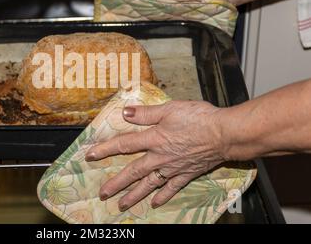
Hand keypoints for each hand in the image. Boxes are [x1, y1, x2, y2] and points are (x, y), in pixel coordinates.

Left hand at [85, 101, 227, 210]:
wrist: (225, 133)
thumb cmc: (199, 118)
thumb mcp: (170, 108)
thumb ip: (146, 113)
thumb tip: (125, 112)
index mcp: (154, 138)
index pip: (124, 144)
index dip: (105, 149)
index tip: (90, 155)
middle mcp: (160, 157)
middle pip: (133, 171)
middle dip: (117, 183)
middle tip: (103, 193)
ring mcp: (173, 168)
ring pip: (149, 184)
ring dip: (134, 195)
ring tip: (121, 205)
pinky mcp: (186, 173)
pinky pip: (171, 188)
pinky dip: (162, 197)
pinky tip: (154, 204)